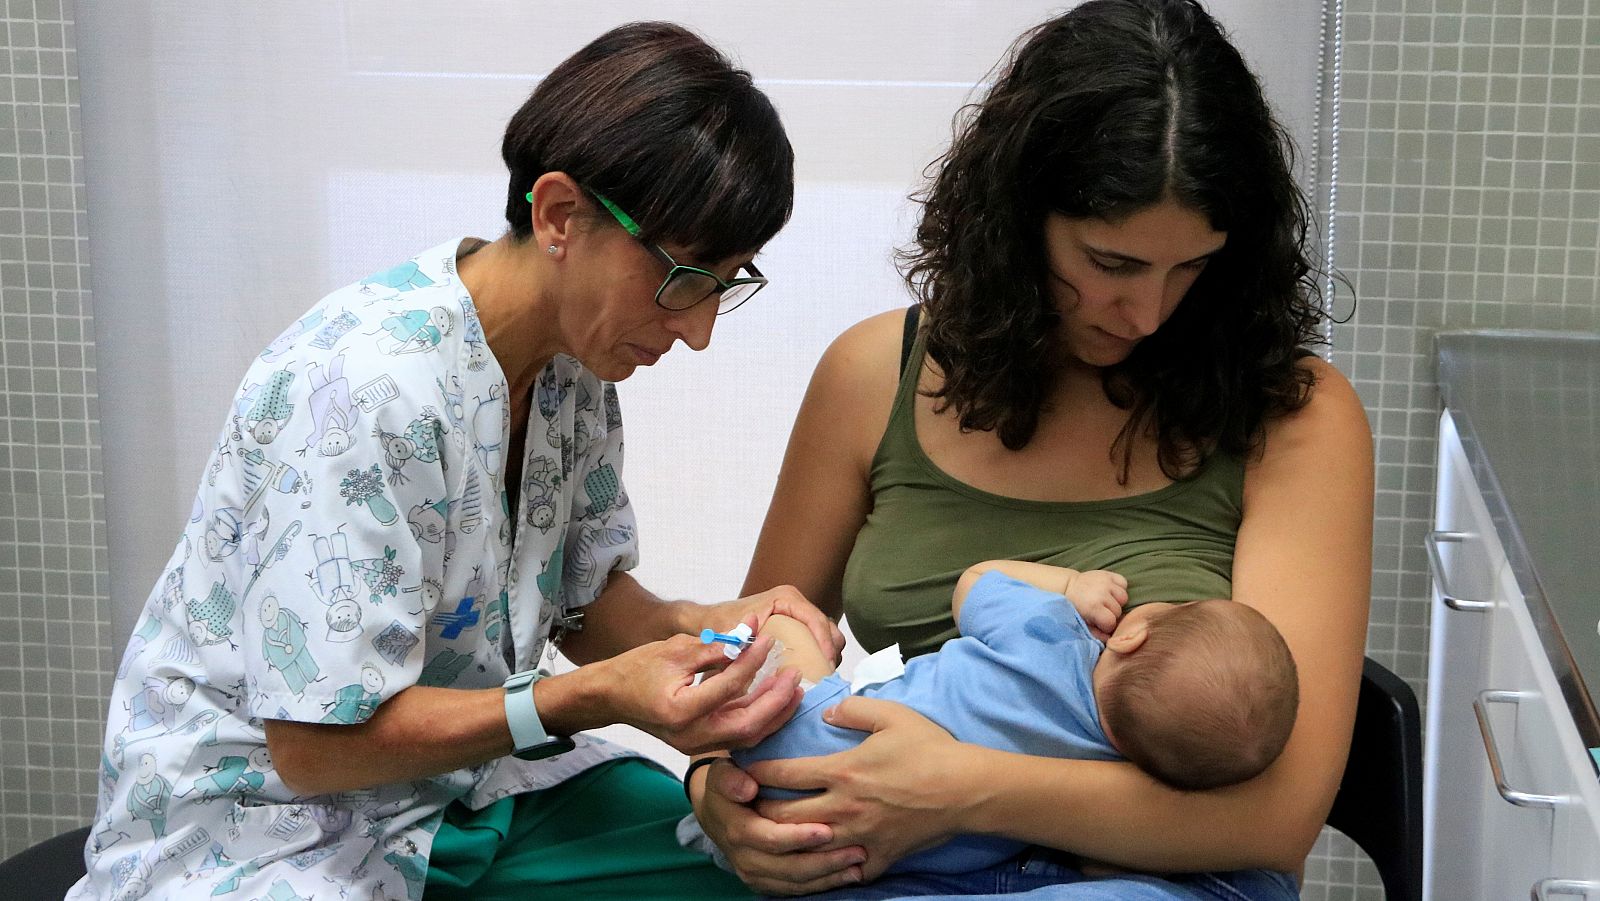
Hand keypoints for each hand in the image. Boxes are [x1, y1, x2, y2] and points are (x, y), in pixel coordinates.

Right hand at [591, 634, 803, 755]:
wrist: (611, 696)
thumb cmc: (637, 669)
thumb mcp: (674, 650)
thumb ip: (714, 647)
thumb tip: (749, 634)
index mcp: (681, 711)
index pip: (729, 686)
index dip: (752, 660)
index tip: (767, 638)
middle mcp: (690, 735)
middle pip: (747, 724)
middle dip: (776, 700)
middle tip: (795, 673)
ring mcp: (695, 744)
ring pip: (747, 736)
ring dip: (774, 713)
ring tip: (794, 688)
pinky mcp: (701, 743)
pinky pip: (738, 736)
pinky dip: (760, 719)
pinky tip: (775, 699)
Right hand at [690, 757, 868, 895]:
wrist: (714, 813)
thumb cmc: (727, 786)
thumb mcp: (722, 774)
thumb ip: (731, 778)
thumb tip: (748, 787)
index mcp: (738, 830)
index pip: (771, 838)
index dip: (799, 837)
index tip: (828, 830)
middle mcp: (745, 857)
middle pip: (789, 867)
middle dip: (825, 861)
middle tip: (857, 851)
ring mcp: (754, 873)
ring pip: (795, 882)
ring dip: (828, 876)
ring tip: (858, 864)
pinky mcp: (764, 882)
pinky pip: (795, 890)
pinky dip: (821, 885)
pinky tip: (846, 876)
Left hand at [696, 585, 845, 666]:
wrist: (710, 621)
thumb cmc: (720, 624)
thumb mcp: (730, 634)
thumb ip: (741, 643)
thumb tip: (754, 652)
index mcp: (786, 599)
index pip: (815, 620)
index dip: (825, 643)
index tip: (826, 665)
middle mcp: (796, 603)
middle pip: (828, 627)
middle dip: (830, 652)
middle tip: (826, 677)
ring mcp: (799, 615)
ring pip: (827, 636)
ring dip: (827, 656)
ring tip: (820, 679)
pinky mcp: (798, 627)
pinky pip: (818, 642)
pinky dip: (819, 657)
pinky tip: (812, 675)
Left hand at [744, 697, 971, 881]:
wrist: (965, 790)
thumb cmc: (929, 749)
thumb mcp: (891, 714)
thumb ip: (852, 710)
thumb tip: (826, 713)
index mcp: (842, 771)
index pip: (784, 774)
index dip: (756, 772)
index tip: (742, 770)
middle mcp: (843, 807)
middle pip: (783, 816)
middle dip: (758, 812)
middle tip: (746, 807)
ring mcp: (859, 836)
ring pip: (806, 846)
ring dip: (785, 841)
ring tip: (770, 835)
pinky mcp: (878, 856)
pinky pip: (845, 869)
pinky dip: (829, 867)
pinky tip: (819, 861)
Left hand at [1062, 569, 1126, 638]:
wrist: (1068, 586)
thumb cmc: (1076, 608)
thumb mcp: (1082, 623)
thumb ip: (1096, 634)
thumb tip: (1110, 639)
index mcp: (1093, 607)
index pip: (1111, 622)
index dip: (1107, 626)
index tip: (1100, 623)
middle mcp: (1101, 593)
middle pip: (1118, 611)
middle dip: (1111, 614)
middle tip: (1101, 612)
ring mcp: (1105, 582)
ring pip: (1124, 597)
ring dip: (1117, 602)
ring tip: (1107, 602)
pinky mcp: (1108, 574)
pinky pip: (1123, 582)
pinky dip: (1119, 588)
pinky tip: (1111, 592)